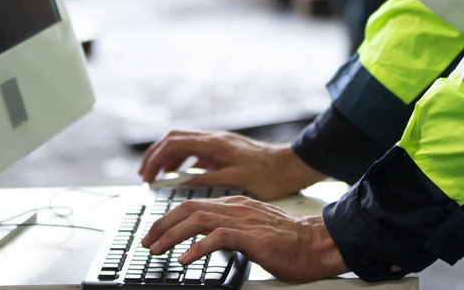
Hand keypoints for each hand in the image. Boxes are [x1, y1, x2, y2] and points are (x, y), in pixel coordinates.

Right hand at [138, 129, 321, 200]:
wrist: (292, 165)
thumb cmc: (270, 175)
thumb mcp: (238, 180)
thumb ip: (209, 178)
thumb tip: (182, 180)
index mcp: (216, 144)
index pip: (175, 144)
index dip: (156, 159)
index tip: (146, 177)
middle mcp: (215, 139)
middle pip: (174, 139)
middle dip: (155, 156)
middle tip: (145, 176)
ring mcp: (218, 143)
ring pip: (183, 143)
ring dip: (166, 158)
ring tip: (157, 177)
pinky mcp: (223, 150)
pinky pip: (195, 150)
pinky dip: (181, 161)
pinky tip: (179, 175)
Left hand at [140, 195, 347, 282]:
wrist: (316, 243)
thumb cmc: (289, 242)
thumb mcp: (253, 231)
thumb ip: (231, 230)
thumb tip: (208, 241)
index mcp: (235, 205)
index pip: (193, 204)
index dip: (169, 218)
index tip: (154, 233)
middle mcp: (236, 208)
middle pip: (189, 208)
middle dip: (162, 224)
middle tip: (146, 242)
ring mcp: (244, 220)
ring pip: (198, 219)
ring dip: (172, 235)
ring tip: (156, 250)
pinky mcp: (252, 237)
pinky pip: (218, 238)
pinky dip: (197, 248)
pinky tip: (185, 260)